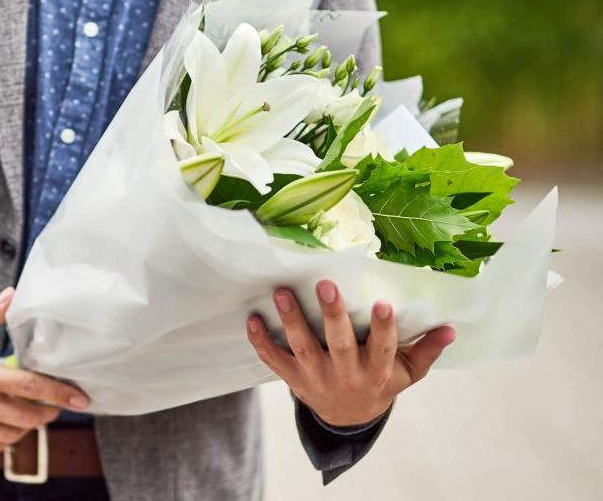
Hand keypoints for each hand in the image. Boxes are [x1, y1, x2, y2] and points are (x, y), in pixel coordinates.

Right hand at [0, 287, 89, 456]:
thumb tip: (13, 294)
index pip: (31, 388)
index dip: (60, 393)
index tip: (82, 398)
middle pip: (28, 418)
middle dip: (47, 412)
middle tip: (53, 403)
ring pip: (11, 436)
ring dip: (26, 427)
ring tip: (28, 412)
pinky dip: (2, 439)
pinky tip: (3, 425)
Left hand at [246, 280, 455, 426]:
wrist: (349, 418)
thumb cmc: (381, 384)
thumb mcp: (408, 373)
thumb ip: (427, 350)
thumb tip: (450, 328)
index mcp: (377, 372)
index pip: (382, 349)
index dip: (382, 328)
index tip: (382, 304)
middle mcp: (346, 375)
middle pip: (339, 344)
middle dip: (332, 315)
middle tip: (325, 285)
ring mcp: (317, 378)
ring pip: (303, 349)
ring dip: (292, 321)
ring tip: (282, 293)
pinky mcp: (294, 379)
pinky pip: (274, 361)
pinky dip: (261, 342)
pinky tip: (252, 319)